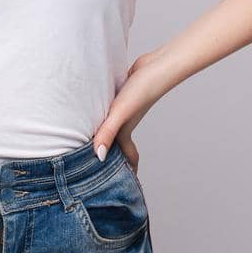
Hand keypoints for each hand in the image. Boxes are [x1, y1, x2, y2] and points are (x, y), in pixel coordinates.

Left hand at [91, 50, 171, 176]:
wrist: (158, 65)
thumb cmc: (143, 89)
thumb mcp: (120, 112)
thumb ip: (108, 132)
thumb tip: (98, 157)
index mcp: (125, 130)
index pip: (126, 157)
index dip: (125, 172)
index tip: (122, 187)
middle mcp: (125, 121)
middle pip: (118, 143)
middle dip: (112, 156)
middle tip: (99, 167)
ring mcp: (125, 108)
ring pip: (114, 126)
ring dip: (107, 134)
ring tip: (92, 139)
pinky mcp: (123, 93)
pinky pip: (112, 109)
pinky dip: (105, 114)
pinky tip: (95, 109)